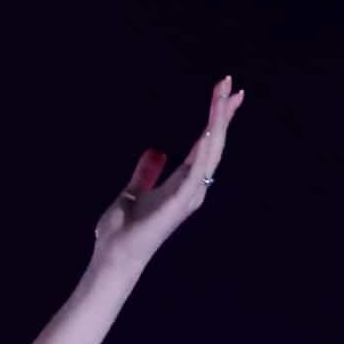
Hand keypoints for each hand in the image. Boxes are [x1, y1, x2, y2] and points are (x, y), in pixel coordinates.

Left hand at [90, 74, 246, 275]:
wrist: (112, 259)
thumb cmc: (120, 233)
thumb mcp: (132, 192)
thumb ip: (146, 172)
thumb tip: (155, 151)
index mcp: (181, 183)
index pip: (205, 145)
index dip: (216, 119)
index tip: (226, 93)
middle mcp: (191, 189)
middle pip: (214, 145)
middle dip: (223, 113)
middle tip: (232, 84)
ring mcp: (187, 196)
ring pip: (211, 153)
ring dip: (218, 123)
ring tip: (224, 95)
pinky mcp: (178, 203)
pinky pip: (197, 171)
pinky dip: (205, 150)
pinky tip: (211, 128)